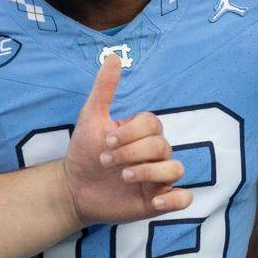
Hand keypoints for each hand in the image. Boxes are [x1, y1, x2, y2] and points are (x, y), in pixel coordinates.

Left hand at [63, 56, 192, 223]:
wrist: (74, 189)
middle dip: (132, 153)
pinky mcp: (158, 200)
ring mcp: (159, 177)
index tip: (106, 141)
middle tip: (106, 161)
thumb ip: (105, 89)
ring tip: (124, 178)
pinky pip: (184, 198)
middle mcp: (155, 153)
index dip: (131, 133)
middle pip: (162, 146)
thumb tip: (113, 56)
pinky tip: (153, 201)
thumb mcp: (91, 118)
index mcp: (144, 132)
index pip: (153, 124)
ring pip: (175, 169)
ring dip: (150, 173)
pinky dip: (175, 199)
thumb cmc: (85, 152)